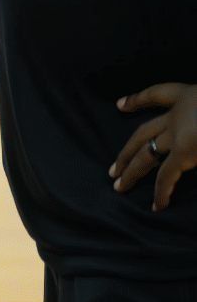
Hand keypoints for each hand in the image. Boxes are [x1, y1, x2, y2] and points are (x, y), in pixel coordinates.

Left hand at [111, 84, 196, 210]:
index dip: (137, 100)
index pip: (156, 95)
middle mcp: (178, 113)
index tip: (120, 105)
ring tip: (118, 186)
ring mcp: (178, 131)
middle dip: (127, 151)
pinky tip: (157, 206)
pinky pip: (167, 175)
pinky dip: (162, 192)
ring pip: (145, 154)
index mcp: (187, 96)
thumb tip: (192, 135)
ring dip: (131, 171)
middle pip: (142, 133)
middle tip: (113, 168)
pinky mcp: (184, 150)